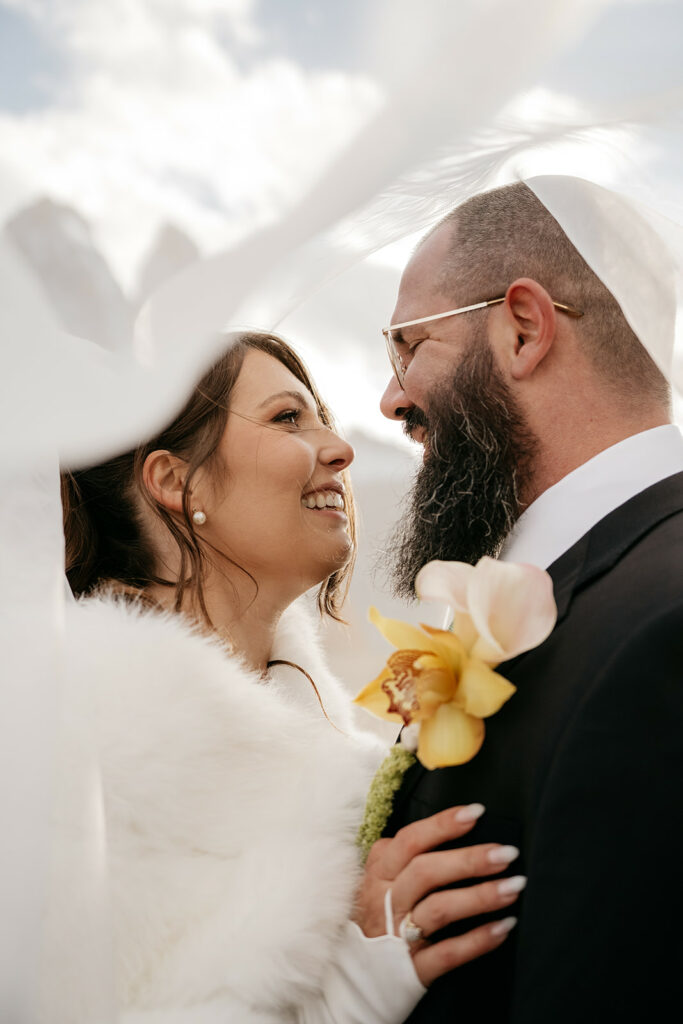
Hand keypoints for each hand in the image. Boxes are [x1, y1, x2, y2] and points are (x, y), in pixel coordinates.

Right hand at [353, 804, 523, 986]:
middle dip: (469, 859)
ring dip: (480, 896)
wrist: (346, 982)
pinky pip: (447, 953)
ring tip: (514, 887)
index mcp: (378, 873)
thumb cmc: (375, 919)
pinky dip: (478, 940)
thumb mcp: (380, 882)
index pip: (410, 841)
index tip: (476, 812)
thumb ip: (406, 860)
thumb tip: (456, 830)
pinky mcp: (409, 970)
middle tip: (507, 853)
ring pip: (438, 909)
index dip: (442, 825)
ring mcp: (395, 936)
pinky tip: (504, 927)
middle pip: (426, 872)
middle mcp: (383, 900)